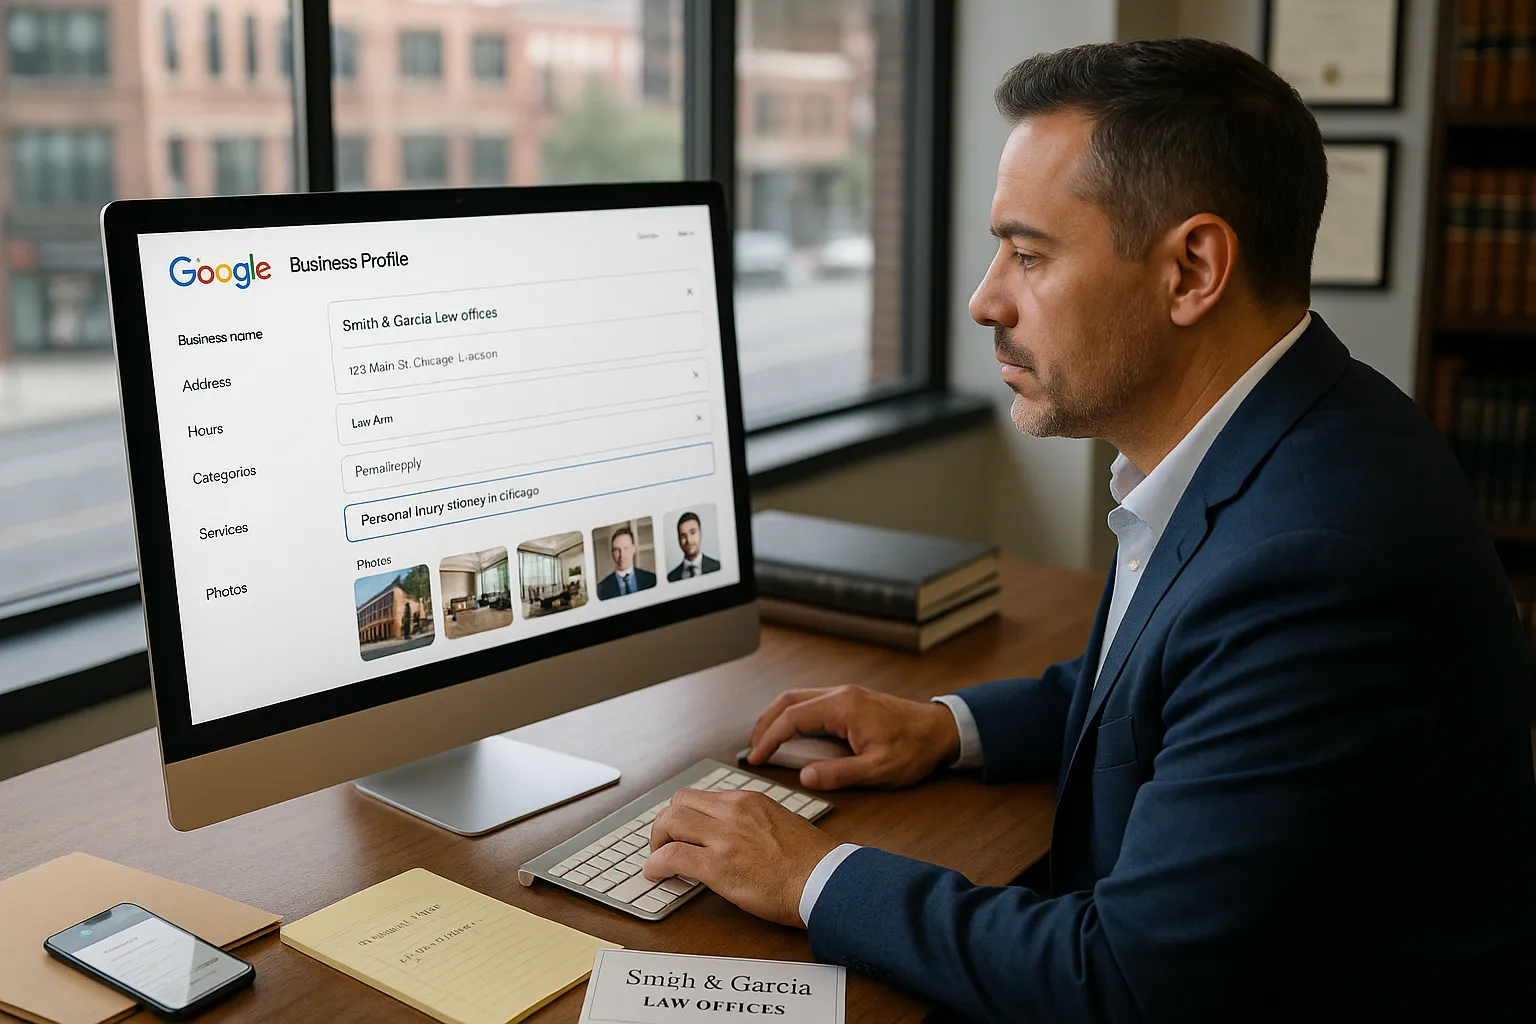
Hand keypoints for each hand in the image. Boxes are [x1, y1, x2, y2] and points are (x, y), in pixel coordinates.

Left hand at [644, 789, 837, 927]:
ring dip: (657, 841)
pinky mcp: (718, 866)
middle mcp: (733, 811)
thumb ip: (753, 823)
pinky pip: (672, 857)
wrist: (825, 882)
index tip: (680, 830)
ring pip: (670, 822)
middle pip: (678, 803)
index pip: (701, 797)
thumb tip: (734, 837)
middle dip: (664, 824)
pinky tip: (656, 874)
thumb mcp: (781, 824)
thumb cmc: (812, 861)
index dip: (684, 815)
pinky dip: (656, 865)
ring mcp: (724, 837)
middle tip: (664, 843)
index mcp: (749, 801)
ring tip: (657, 859)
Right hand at [746, 685, 960, 790]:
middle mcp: (840, 694)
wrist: (941, 730)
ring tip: (766, 741)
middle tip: (753, 749)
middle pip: (788, 700)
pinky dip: (793, 714)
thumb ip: (839, 773)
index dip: (769, 738)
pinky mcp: (851, 699)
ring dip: (777, 716)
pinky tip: (792, 732)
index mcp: (843, 708)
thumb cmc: (914, 749)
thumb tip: (804, 777)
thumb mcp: (878, 769)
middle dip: (765, 723)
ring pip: (798, 697)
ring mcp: (845, 694)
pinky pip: (811, 700)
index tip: (756, 758)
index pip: (792, 718)